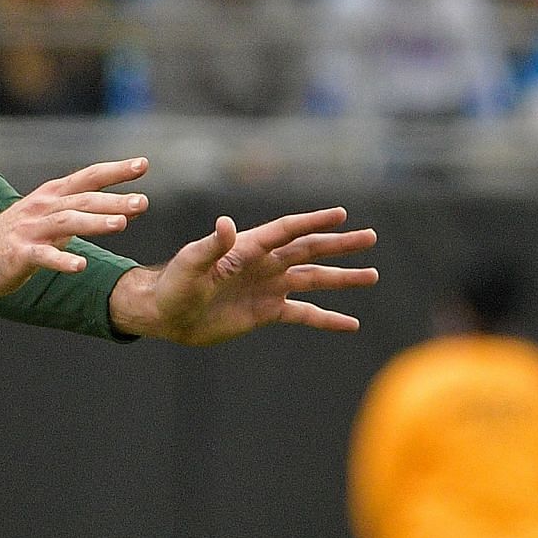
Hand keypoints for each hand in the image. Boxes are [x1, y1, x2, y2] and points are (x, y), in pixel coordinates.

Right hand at [0, 158, 148, 298]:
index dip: (115, 170)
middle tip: (143, 202)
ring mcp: (30, 230)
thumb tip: (124, 207)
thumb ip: (82, 211)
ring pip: (66, 223)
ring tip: (121, 225)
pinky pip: (43, 256)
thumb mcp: (49, 216)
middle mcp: (42, 208)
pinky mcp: (19, 254)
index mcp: (51, 196)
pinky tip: (80, 266)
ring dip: (94, 223)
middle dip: (113, 200)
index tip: (143, 163)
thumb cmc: (17, 235)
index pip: (88, 178)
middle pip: (82, 200)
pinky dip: (62, 260)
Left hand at [109, 207, 378, 345]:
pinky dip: (328, 319)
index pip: (287, 230)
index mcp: (247, 248)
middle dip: (339, 244)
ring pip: (314, 280)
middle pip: (309, 251)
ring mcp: (268, 287)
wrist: (166, 314)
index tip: (341, 214)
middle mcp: (263, 264)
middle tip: (371, 237)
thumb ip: (211, 245)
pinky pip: (304, 314)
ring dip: (342, 278)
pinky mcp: (266, 312)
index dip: (313, 221)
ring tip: (372, 275)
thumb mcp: (190, 263)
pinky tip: (351, 323)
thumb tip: (227, 223)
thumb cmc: (173, 284)